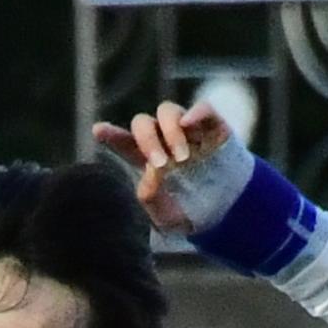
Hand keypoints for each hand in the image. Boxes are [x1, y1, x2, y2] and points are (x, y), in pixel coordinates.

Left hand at [93, 97, 249, 223]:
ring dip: (170, 131)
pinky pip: (202, 108)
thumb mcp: (167, 219)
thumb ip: (151, 199)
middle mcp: (164, 139)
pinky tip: (189, 124)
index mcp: (147, 160)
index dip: (111, 135)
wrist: (230, 212)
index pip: (124, 142)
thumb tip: (150, 172)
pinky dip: (195, 112)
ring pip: (168, 111)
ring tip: (183, 157)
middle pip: (143, 124)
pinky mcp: (213, 126)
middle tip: (160, 163)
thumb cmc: (192, 213)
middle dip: (147, 140)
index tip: (98, 130)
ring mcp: (188, 130)